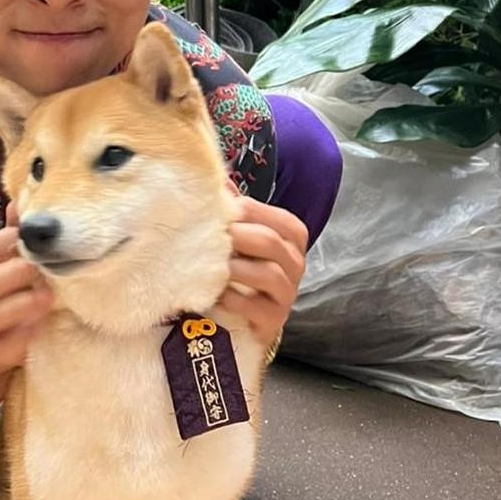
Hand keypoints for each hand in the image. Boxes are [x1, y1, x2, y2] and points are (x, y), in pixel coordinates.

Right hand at [0, 202, 53, 371]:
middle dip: (12, 274)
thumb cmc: (19, 294)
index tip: (28, 240)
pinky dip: (22, 337)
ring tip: (48, 298)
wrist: (8, 345)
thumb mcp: (20, 263)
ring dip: (19, 305)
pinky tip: (43, 326)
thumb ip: (20, 236)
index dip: (2, 242)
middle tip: (42, 270)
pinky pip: (1, 348)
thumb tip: (21, 201)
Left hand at [218, 189, 307, 347]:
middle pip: (269, 241)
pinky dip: (231, 299)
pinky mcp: (273, 320)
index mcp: (291, 235)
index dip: (240, 212)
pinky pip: (255, 306)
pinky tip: (211, 294)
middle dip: (234, 237)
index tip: (212, 212)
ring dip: (233, 268)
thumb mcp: (241, 237)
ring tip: (206, 265)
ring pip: (266, 273)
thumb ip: (234, 210)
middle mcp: (296, 262)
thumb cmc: (242, 269)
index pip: (271, 216)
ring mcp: (287, 293)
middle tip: (205, 237)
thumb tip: (217, 179)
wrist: (246, 317)